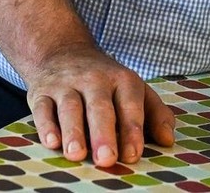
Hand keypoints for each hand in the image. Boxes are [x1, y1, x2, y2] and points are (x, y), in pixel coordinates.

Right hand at [22, 43, 174, 166]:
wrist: (63, 51)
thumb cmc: (106, 81)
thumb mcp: (136, 89)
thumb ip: (156, 114)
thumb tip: (168, 140)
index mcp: (122, 79)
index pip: (129, 105)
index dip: (132, 130)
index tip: (133, 154)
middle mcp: (94, 79)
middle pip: (99, 107)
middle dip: (103, 133)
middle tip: (107, 159)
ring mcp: (66, 84)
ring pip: (70, 107)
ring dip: (73, 131)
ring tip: (77, 154)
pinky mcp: (41, 92)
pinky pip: (42, 108)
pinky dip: (46, 125)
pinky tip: (51, 142)